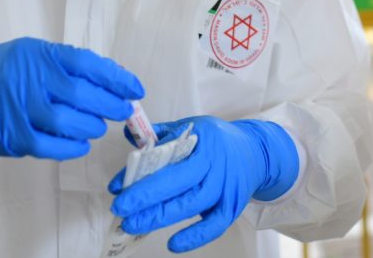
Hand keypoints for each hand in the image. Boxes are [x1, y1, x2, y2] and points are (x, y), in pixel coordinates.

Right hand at [0, 37, 143, 158]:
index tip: (136, 89)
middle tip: (123, 110)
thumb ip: (65, 66)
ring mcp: (20, 109)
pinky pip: (49, 146)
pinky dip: (71, 147)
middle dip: (110, 105)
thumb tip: (110, 82)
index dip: (117, 78)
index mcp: (41, 55)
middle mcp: (31, 79)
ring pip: (68, 122)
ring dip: (91, 127)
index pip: (88, 64)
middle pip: (82, 95)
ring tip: (98, 127)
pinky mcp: (11, 135)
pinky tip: (80, 145)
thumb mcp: (32, 54)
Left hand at [109, 115, 298, 252]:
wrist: (256, 152)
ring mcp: (226, 187)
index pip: (168, 157)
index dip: (141, 173)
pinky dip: (195, 237)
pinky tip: (172, 244)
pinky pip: (214, 226)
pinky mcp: (232, 207)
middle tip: (120, 209)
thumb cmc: (217, 140)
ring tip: (133, 225)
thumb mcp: (192, 127)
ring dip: (160, 217)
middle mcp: (215, 165)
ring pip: (192, 205)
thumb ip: (162, 133)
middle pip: (178, 184)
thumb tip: (130, 134)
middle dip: (145, 198)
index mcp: (202, 142)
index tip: (116, 187)